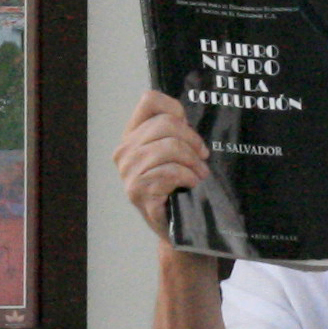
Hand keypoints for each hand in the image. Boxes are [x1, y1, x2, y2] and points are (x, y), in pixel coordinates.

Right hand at [114, 90, 207, 234]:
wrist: (178, 227)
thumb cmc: (179, 188)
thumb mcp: (175, 155)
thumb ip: (175, 133)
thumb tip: (185, 118)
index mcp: (133, 136)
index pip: (149, 100)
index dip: (174, 109)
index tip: (188, 129)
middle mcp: (125, 151)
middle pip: (166, 124)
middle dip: (192, 141)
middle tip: (202, 158)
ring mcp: (129, 172)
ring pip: (170, 147)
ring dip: (193, 162)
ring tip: (199, 174)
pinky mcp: (138, 191)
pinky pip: (170, 172)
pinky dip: (187, 177)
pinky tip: (191, 184)